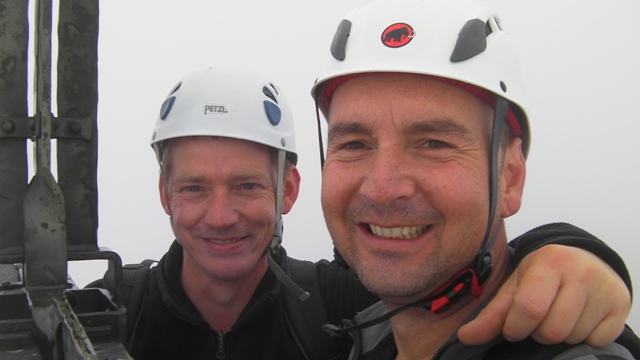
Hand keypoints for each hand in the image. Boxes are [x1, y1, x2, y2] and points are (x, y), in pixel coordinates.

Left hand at [458, 245, 630, 345]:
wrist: (585, 261)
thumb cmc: (545, 274)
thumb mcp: (516, 285)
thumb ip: (492, 313)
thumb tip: (465, 336)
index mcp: (550, 261)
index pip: (529, 308)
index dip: (516, 327)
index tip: (513, 326)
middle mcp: (581, 272)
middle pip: (551, 329)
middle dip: (537, 332)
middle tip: (538, 318)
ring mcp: (605, 289)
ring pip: (572, 337)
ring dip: (559, 334)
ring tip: (557, 315)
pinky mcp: (620, 306)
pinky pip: (596, 340)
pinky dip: (583, 338)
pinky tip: (578, 319)